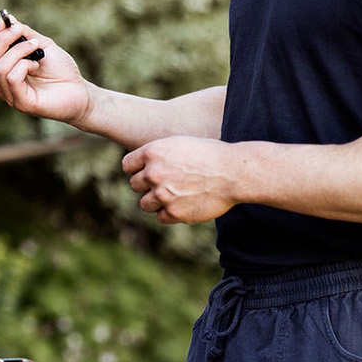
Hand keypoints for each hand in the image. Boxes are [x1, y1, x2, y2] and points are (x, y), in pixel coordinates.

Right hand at [0, 13, 90, 124]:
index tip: (3, 20)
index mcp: (5, 69)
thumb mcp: (42, 45)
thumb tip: (8, 19)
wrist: (80, 91)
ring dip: (18, 51)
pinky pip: (12, 79)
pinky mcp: (21, 103)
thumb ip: (24, 35)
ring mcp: (10, 94)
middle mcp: (2, 83)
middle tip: (19, 29)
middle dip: (2, 39)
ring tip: (35, 47)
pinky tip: (37, 65)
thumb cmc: (61, 70)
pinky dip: (24, 65)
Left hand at [122, 136, 238, 224]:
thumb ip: (159, 155)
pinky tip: (185, 204)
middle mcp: (153, 173)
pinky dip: (170, 213)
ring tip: (176, 195)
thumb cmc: (211, 155)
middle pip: (135, 185)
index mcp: (152, 152)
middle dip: (148, 185)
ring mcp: (162, 194)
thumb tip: (143, 165)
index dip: (138, 169)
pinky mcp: (174, 212)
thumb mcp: (180, 144)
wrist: (233, 172)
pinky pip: (161, 217)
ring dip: (157, 202)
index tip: (148, 171)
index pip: (128, 165)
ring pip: (145, 204)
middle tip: (167, 183)